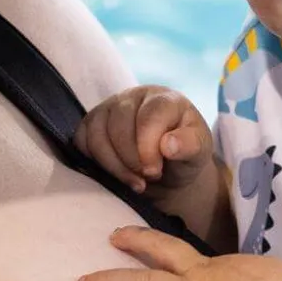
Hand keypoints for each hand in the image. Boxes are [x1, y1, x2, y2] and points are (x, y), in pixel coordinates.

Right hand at [75, 85, 215, 196]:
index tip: (154, 171)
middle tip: (146, 178)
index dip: (148, 146)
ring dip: (113, 165)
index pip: (149, 114)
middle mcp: (133, 98)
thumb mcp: (199, 152)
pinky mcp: (90, 126)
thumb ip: (191, 145)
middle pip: (120, 123)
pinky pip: (82, 142)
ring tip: (134, 182)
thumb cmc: (183, 156)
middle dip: (131, 159)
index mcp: (163, 99)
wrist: (166, 170)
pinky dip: (96, 163)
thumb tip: (169, 144)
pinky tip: (115, 176)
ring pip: (97, 133)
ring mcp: (108, 109)